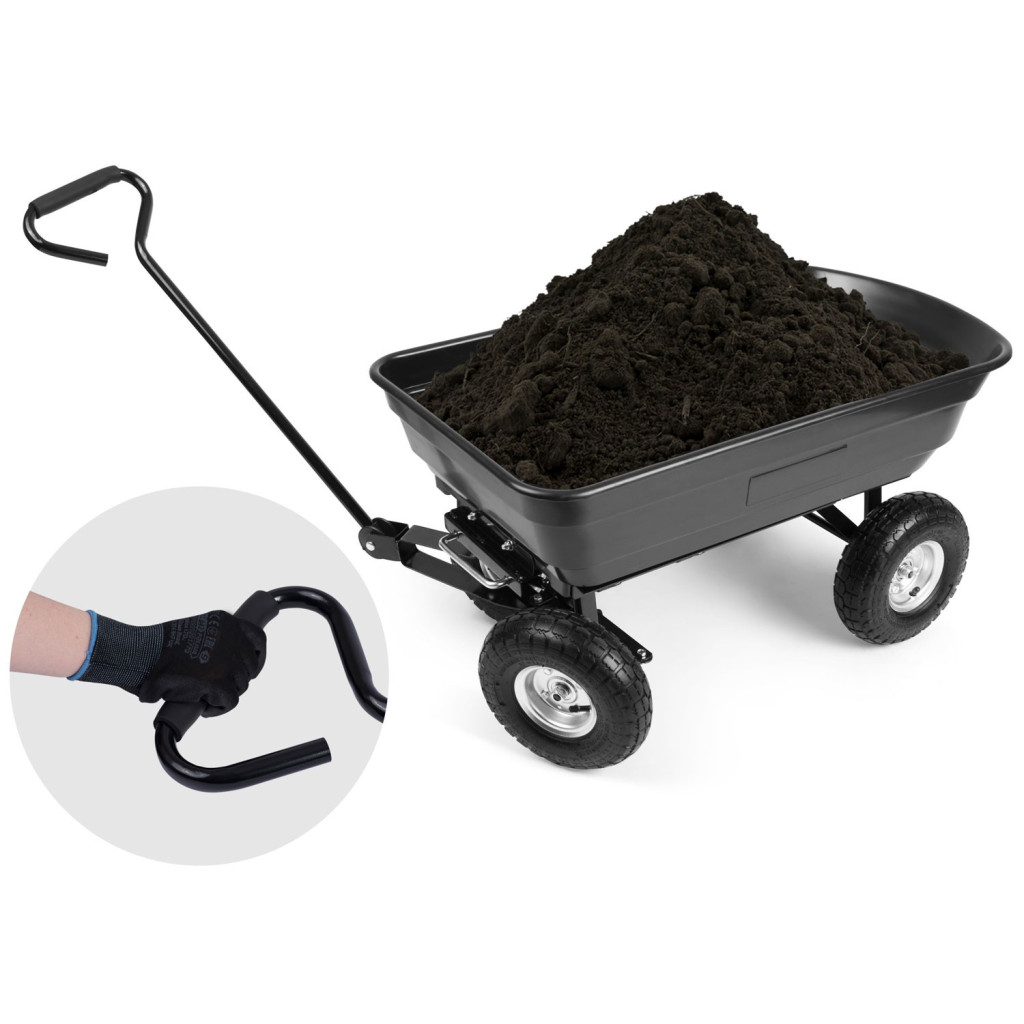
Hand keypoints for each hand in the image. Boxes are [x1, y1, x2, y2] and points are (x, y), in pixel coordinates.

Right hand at [74, 609, 265, 715]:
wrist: (138, 655)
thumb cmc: (157, 648)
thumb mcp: (195, 630)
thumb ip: (215, 640)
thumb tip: (232, 660)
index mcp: (226, 622)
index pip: (258, 638)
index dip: (256, 655)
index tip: (249, 667)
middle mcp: (232, 638)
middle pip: (249, 666)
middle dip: (236, 678)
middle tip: (216, 685)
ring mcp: (227, 661)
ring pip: (240, 685)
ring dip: (225, 693)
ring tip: (203, 694)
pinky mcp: (218, 683)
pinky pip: (230, 702)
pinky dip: (218, 708)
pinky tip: (204, 707)